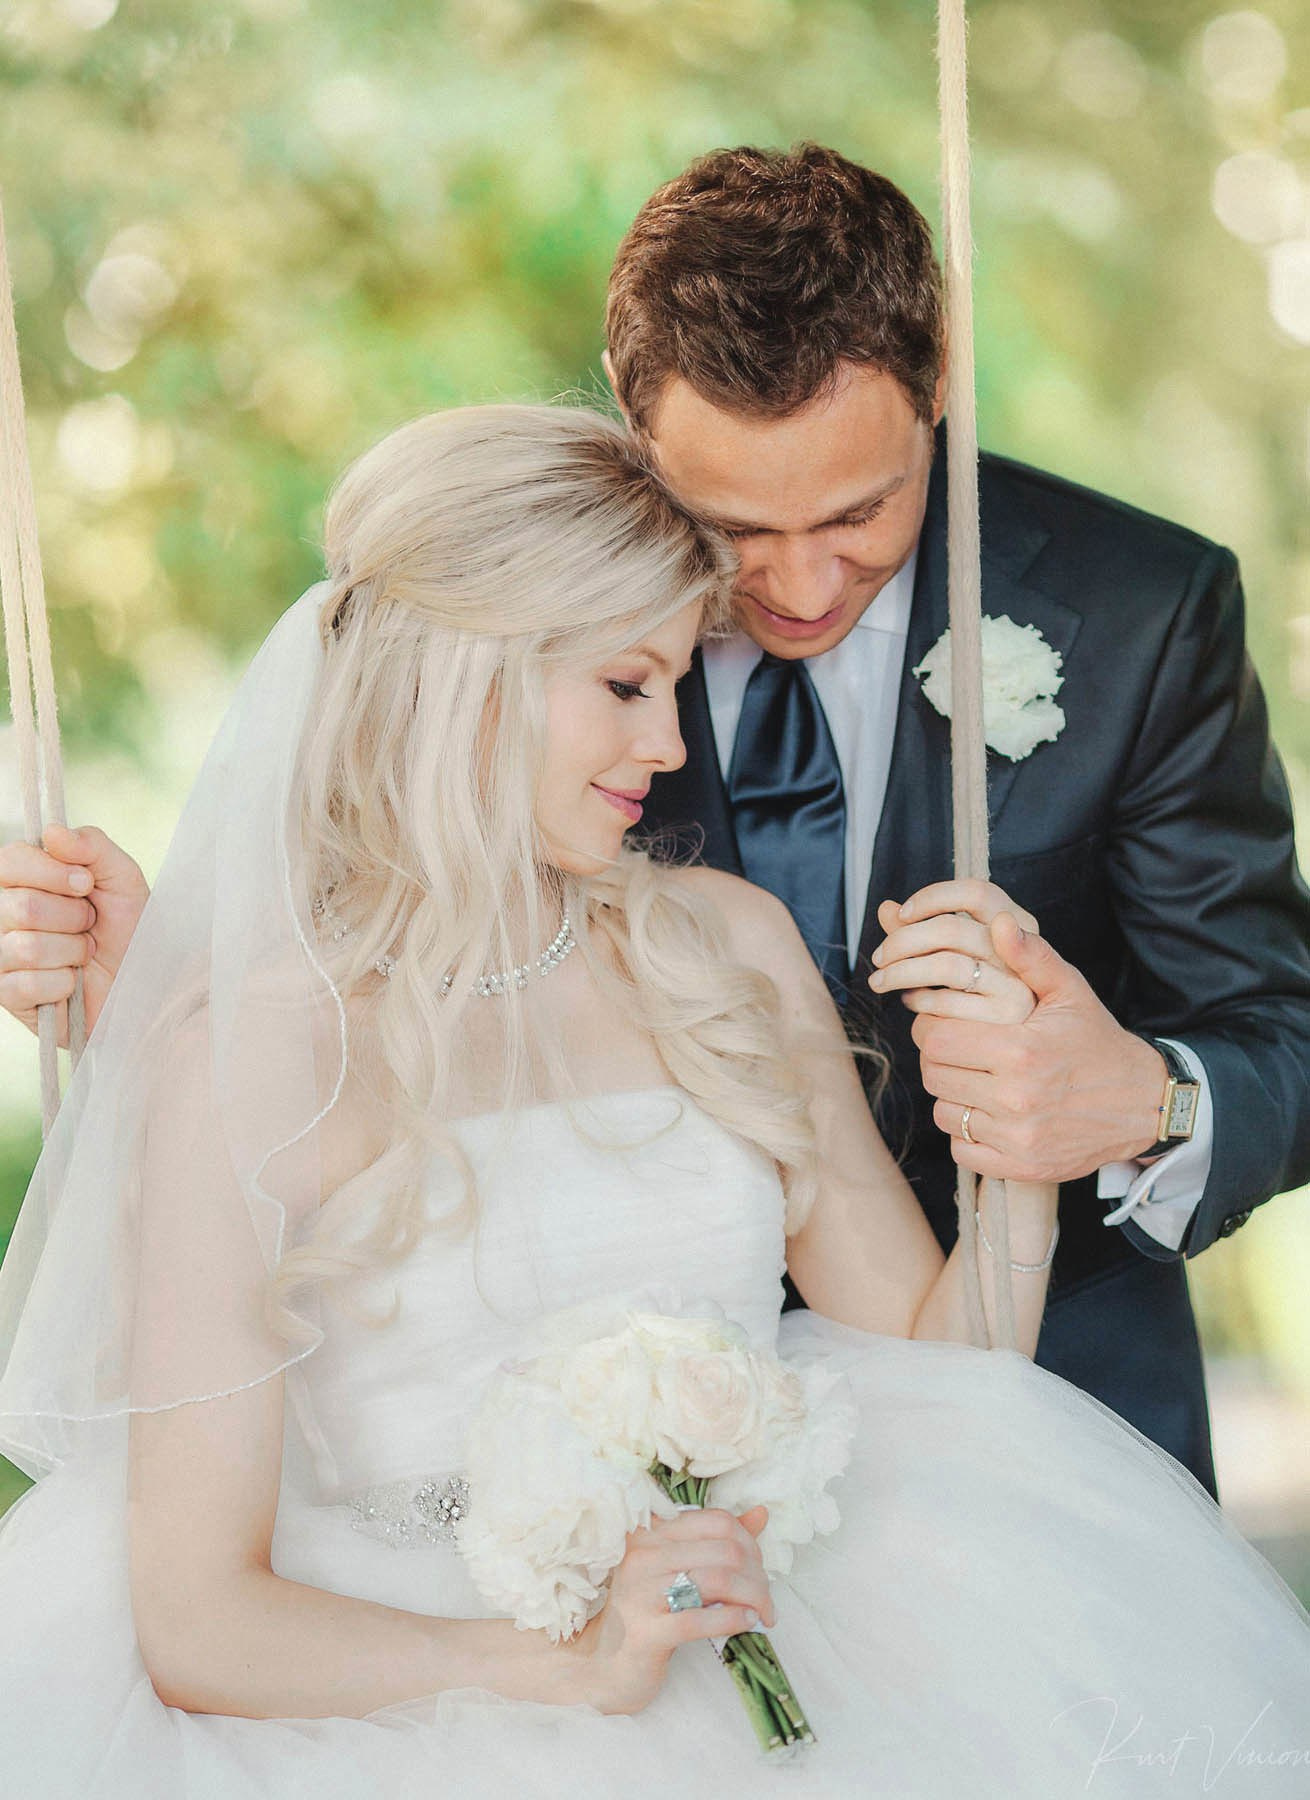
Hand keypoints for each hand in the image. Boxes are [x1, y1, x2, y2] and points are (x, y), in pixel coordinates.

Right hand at [0, 824, 149, 1043]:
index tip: (86, 884)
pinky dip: (64, 983)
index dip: (52, 872)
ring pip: (26, 947)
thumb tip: (52, 831)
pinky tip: (71, 982)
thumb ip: (92, 846)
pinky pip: (27, 984)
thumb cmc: (126, 928)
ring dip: (72, 951)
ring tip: (83, 953)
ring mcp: (0, 955)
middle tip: (89, 925)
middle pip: (22, 906)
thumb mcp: (121, 878)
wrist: (142, 981)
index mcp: (22, 880)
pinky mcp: (7, 995)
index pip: (9, 861)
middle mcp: (2, 913)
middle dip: (72, 917)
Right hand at [572, 1504, 773, 1715]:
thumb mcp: (678, 1570)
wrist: (605, 1667)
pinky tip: (747, 1623)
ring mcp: (640, 1593)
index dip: (749, 1543)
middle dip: (757, 1575)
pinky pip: (701, 1619)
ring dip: (753, 1598)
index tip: (758, 1570)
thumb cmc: (647, 1614)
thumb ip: (718, 1541)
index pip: (717, 1521)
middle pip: (725, 1550)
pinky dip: (734, 1619)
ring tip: (762, 1614)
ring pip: (719, 1581)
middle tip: (765, 1600)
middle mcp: (641, 1556)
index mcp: (650, 1533)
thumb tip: (761, 1514)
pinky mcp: (646, 1632)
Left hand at [892, 890, 1166, 1182]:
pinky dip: (967, 1134)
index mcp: (1020, 1051)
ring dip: (952, 1095)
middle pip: (933, 1075)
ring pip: (944, 1112)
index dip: (933, 1028)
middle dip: (940, 1059)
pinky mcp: (1021, 1166)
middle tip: (961, 1050)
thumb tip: (998, 922)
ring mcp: (1018, 1137)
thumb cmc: (1097, 1041)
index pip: (935, 1040)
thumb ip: (1030, 956)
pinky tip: (988, 1113)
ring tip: (976, 1079)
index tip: (948, 1023)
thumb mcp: (1070, 991)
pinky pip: (963, 1150)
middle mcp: (1015, 1098)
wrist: (1144, 1103)